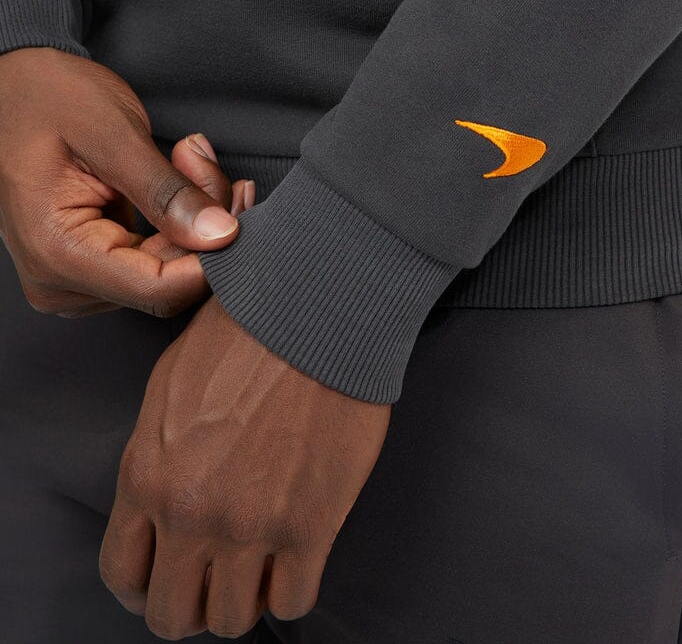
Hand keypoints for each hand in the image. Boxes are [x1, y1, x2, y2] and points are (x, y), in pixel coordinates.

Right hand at [0, 47, 250, 317]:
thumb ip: (166, 191)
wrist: (15, 84)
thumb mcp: (113, 134)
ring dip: (196, 217)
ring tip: (190, 157)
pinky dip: (181, 220)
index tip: (236, 200)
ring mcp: (75, 278)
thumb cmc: (50, 96)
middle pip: (168, 282)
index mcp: (57, 254)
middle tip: (204, 159)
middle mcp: (61, 282)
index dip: (212, 256)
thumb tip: (221, 236)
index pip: (159, 290)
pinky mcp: (92, 264)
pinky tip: (185, 177)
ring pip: (169, 270)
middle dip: (206, 223)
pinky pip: (155, 258)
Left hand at [100, 297, 390, 639]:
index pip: (122, 574)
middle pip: (172, 614)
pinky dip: (292, 589)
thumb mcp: (169, 386)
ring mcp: (250, 526)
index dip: (144, 587)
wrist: (313, 313)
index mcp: (147, 476)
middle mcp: (189, 513)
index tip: (167, 578)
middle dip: (193, 603)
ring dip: (245, 599)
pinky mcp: (309, 526)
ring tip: (262, 566)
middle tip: (218, 578)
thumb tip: (163, 499)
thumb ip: (155, 456)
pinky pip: (294, 602)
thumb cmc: (245, 335)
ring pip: (233, 619)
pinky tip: (297, 557)